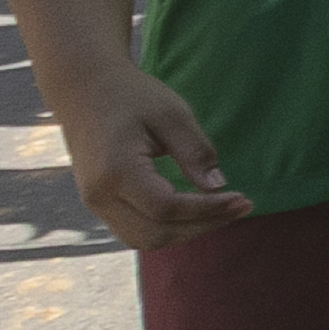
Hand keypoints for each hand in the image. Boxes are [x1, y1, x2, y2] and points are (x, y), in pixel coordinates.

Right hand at [56, 65, 251, 248]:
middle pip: (157, 233)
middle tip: (242, 207)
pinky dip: (167, 228)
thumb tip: (219, 186)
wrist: (84, 90)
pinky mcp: (98, 204)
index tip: (244, 199)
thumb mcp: (171, 114)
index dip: (209, 209)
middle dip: (204, 225)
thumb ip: (195, 151)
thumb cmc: (130, 95)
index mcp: (116, 172)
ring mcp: (94, 204)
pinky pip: (134, 231)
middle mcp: (99, 197)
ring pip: (144, 239)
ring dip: (186, 232)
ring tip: (222, 211)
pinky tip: (195, 212)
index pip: (167, 208)